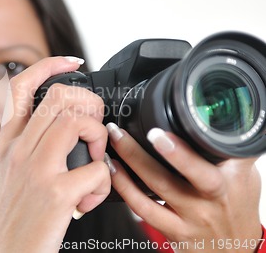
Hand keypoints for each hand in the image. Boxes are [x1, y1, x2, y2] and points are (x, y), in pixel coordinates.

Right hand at [0, 57, 110, 252]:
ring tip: (95, 161)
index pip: (21, 86)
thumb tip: (69, 127)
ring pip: (77, 123)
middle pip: (59, 96)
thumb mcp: (14, 174)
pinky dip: (103, 183)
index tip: (72, 61)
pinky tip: (90, 199)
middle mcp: (18, 150)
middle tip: (95, 128)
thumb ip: (33, 147)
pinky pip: (97, 170)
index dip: (49, 65)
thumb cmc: (16, 218)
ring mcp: (36, 170)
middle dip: (90, 104)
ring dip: (99, 138)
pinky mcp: (56, 194)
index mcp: (8, 142)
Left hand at [106, 123, 261, 252]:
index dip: (182, 151)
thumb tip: (220, 117)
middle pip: (180, 176)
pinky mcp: (173, 231)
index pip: (210, 162)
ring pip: (156, 189)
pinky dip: (125, 188)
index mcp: (228, 180)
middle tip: (125, 133)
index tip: (160, 133)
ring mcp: (190, 216)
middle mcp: (209, 200)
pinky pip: (143, 209)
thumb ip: (228, 147)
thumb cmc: (237, 203)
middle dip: (147, 154)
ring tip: (114, 142)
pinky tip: (113, 170)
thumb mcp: (244, 173)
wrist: (235, 246)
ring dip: (130, 164)